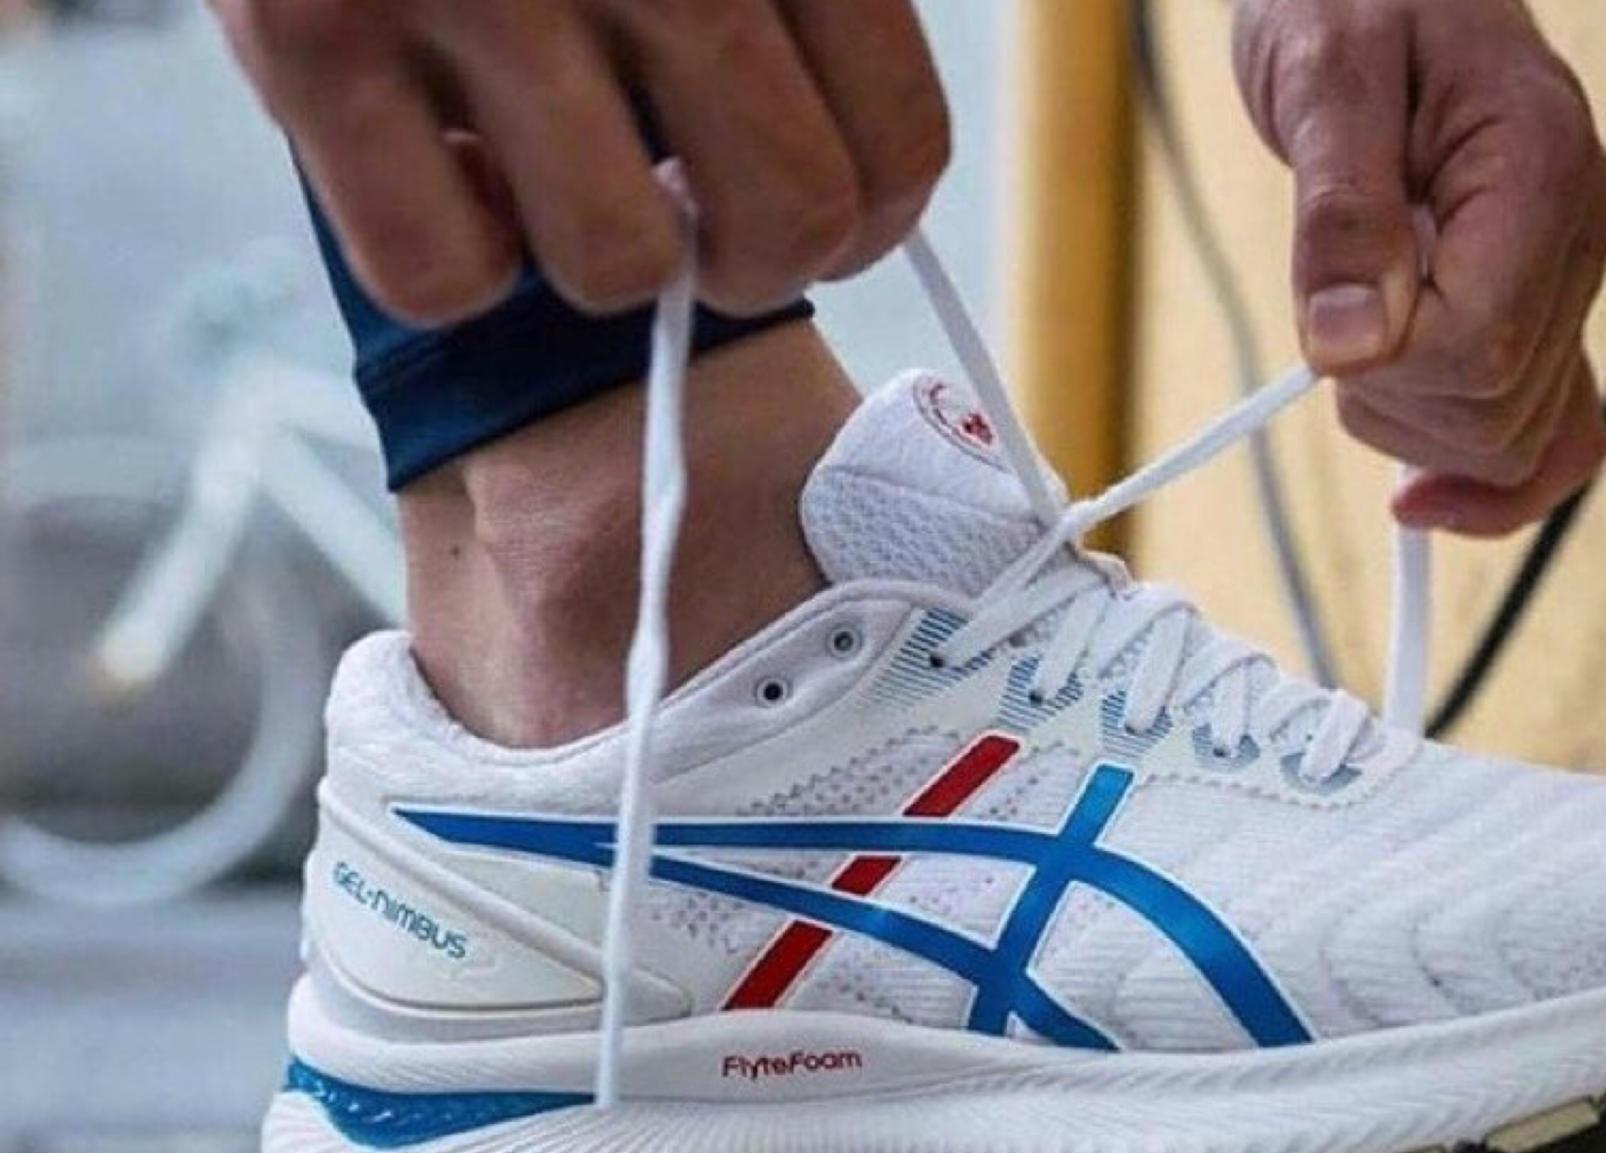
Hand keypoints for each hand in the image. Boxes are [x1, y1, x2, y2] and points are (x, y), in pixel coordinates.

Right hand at [212, 0, 951, 324]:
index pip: (898, 143)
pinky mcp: (313, 28)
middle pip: (788, 222)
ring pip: (619, 266)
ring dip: (597, 257)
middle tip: (688, 216)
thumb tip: (847, 199)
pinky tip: (446, 166)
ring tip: (552, 164)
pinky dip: (454, 263)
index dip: (866, 227)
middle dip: (747, 261)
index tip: (819, 222)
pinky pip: (445, 277)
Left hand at [1234, 0, 1605, 535]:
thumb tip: (1350, 348)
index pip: (1480, 345)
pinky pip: (1552, 438)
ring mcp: (1567, 282)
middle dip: (1388, 398)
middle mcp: (1576, 235)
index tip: (1328, 308)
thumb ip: (1339, 212)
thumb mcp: (1323, 76)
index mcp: (1538, 167)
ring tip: (1358, 327)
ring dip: (1408, 427)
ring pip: (1510, 440)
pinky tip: (1422, 495)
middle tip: (1331, 310)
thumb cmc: (1351, 1)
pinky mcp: (1538, 314)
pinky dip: (1486, 484)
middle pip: (1496, 410)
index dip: (1386, 361)